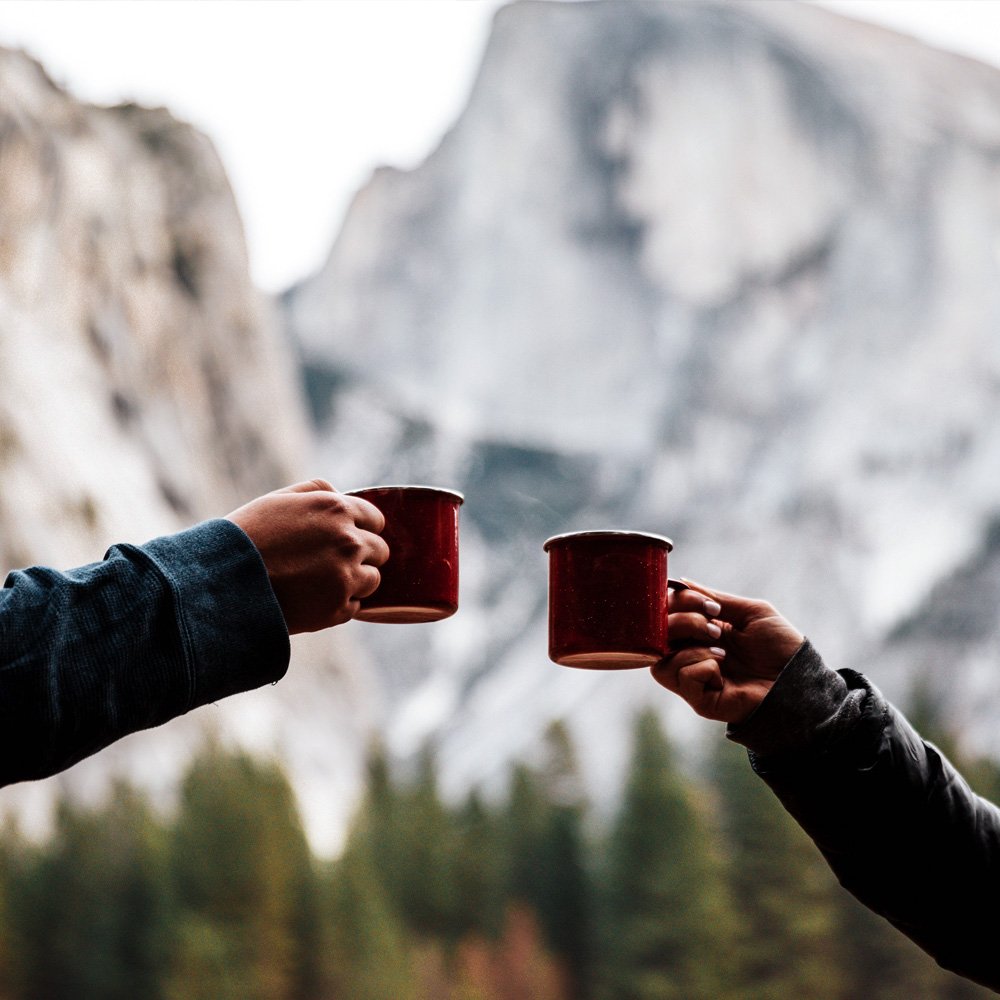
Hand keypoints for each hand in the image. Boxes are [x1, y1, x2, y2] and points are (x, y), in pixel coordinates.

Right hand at [226, 479, 389, 633]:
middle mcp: (349, 542)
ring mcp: (346, 577)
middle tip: (332, 562)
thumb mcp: (279, 499)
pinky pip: (355, 606)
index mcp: (337, 510)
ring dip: (355, 580)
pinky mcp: (338, 609)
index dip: (363, 529)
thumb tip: (343, 495)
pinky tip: (313, 599)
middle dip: (363, 555)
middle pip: (380, 551)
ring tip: (321, 582)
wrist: (222, 583)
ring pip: (372, 580)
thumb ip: (317, 491)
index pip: (376, 520)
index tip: (348, 537)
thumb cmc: (246, 537)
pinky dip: (340, 604)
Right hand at [651, 580, 803, 722]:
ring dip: (690, 647)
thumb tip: (681, 583)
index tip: (708, 605)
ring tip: (720, 650)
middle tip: (714, 627)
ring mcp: (694, 679)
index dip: (678, 603)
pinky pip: (680, 677)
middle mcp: (691, 655)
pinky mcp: (700, 700)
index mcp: (701, 633)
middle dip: (684, 623)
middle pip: (657, 636)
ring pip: (661, 660)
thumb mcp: (751, 612)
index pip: (667, 615)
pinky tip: (721, 669)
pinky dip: (699, 666)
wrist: (799, 680)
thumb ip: (716, 599)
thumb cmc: (781, 647)